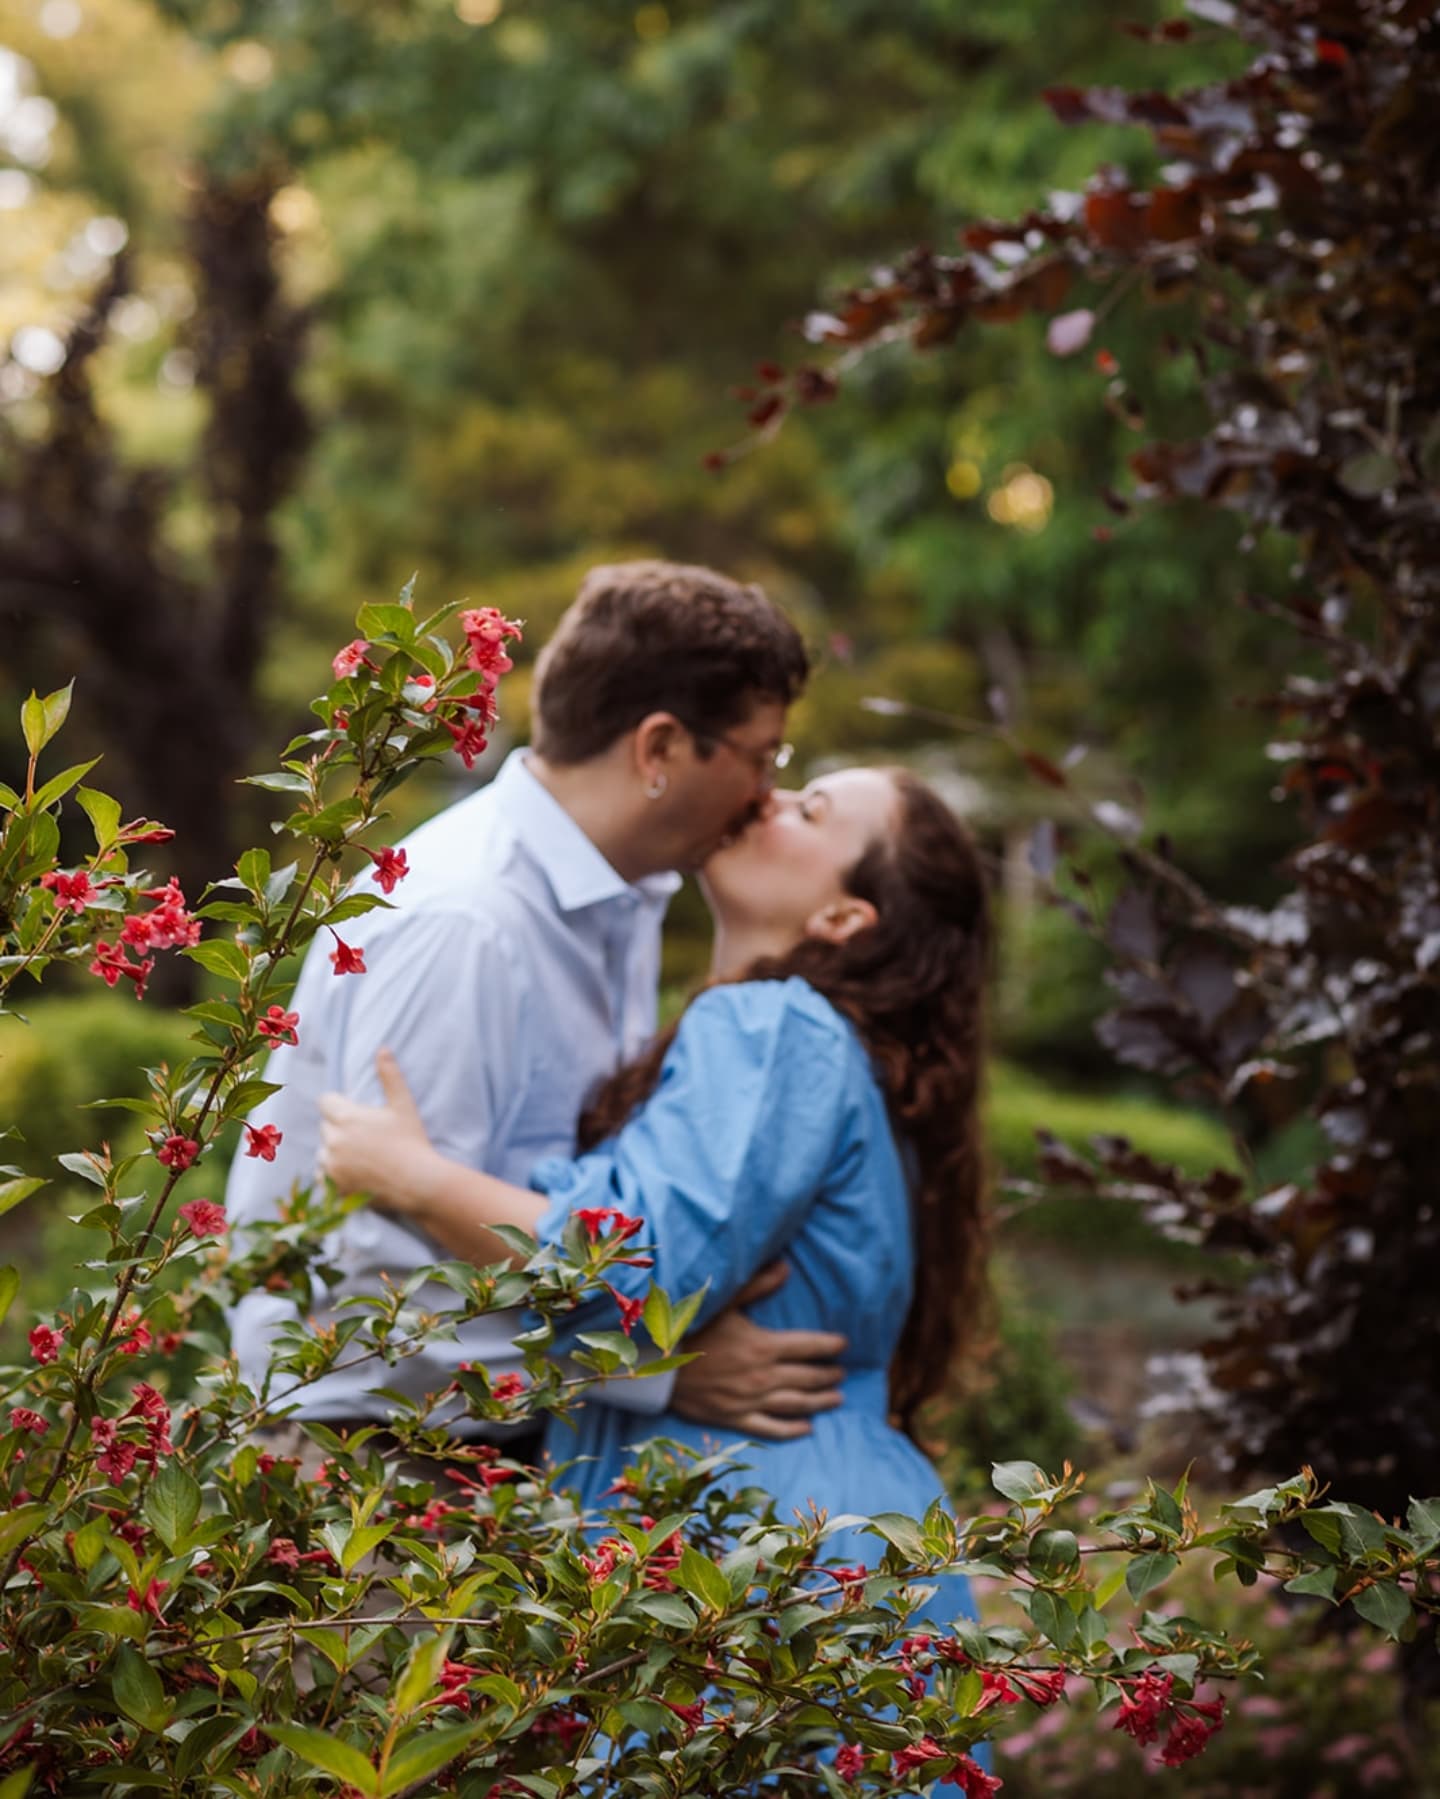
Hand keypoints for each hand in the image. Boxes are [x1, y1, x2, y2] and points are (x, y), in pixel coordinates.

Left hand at [318, 1048, 437, 1215]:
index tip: (356, 1113)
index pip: (325, 1101)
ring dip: (335, 1151)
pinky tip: (355, 1173)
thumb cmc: (412, 1141)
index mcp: (346, 1117)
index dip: (339, 1105)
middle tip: (366, 1137)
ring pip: (323, 1151)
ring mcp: (331, 1166)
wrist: (418, 1183)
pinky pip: (322, 1175)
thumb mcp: (403, 1105)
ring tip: (362, 1156)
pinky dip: (333, 1174)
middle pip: (325, 1126)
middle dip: (340, 1128)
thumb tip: (382, 1048)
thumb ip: (390, 1076)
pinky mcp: (333, 1187)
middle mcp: (333, 1141)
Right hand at [670, 1260, 847, 1440]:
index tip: (844, 1344)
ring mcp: (750, 1401)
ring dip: (820, 1401)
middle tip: (842, 1372)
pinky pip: (771, 1429)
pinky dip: (792, 1430)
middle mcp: (763, 1376)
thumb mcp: (725, 1300)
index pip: (809, 1347)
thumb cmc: (690, 1327)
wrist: (658, 1365)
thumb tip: (786, 1268)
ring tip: (837, 1397)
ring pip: (796, 1404)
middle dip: (829, 1374)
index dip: (830, 1346)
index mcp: (763, 1346)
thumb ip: (758, 1284)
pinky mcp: (735, 1419)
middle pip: (808, 1377)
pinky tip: (807, 1428)